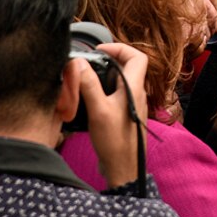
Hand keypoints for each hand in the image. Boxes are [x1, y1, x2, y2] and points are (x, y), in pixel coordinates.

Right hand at [76, 40, 149, 188]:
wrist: (123, 169)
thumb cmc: (115, 142)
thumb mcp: (98, 110)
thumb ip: (89, 85)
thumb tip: (79, 62)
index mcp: (134, 88)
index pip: (137, 56)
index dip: (119, 48)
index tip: (100, 50)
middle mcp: (135, 94)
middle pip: (126, 67)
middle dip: (107, 61)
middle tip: (88, 63)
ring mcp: (129, 105)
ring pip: (118, 82)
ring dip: (102, 76)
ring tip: (83, 79)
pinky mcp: (122, 115)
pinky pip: (113, 95)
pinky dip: (101, 91)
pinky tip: (86, 99)